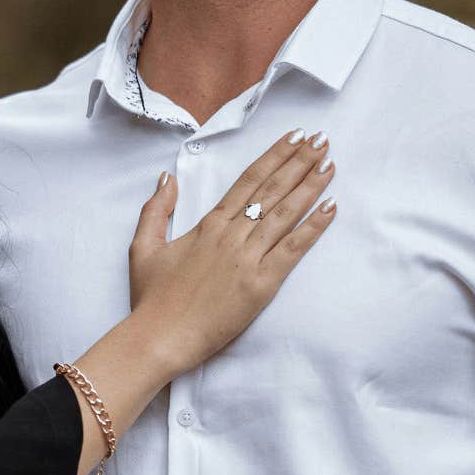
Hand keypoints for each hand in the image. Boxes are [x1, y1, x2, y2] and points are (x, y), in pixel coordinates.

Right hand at [126, 129, 337, 374]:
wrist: (159, 337)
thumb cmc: (151, 297)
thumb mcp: (144, 246)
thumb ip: (156, 209)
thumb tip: (167, 179)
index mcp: (209, 225)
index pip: (248, 180)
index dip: (274, 156)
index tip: (294, 137)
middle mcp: (231, 235)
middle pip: (272, 189)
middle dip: (299, 161)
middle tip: (322, 139)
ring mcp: (247, 259)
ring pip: (285, 213)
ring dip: (310, 186)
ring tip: (330, 164)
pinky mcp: (261, 285)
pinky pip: (292, 249)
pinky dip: (313, 227)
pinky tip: (330, 208)